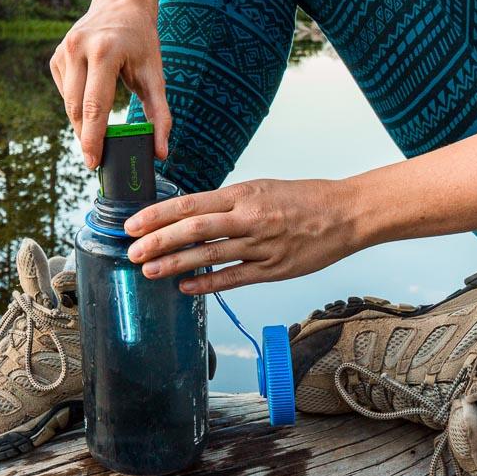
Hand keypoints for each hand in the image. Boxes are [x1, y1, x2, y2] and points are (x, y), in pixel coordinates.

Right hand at [49, 0, 170, 168]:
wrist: (122, 3)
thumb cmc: (142, 41)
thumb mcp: (156, 75)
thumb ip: (160, 115)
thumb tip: (161, 153)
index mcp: (104, 51)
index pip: (95, 105)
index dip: (93, 138)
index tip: (94, 163)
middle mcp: (78, 48)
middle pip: (77, 107)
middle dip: (85, 137)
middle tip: (96, 160)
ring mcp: (63, 50)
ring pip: (68, 102)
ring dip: (81, 123)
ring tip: (97, 135)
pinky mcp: (56, 55)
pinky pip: (65, 91)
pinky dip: (77, 104)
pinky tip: (92, 100)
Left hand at [123, 178, 361, 293]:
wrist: (346, 214)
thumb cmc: (303, 199)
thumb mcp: (262, 188)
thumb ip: (229, 201)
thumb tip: (193, 213)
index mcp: (243, 194)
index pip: (190, 204)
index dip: (157, 215)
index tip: (133, 224)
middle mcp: (249, 218)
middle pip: (193, 230)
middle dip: (158, 241)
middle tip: (131, 251)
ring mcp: (261, 245)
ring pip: (209, 255)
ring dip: (175, 264)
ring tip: (149, 270)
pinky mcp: (274, 269)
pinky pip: (234, 278)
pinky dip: (207, 283)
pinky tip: (185, 287)